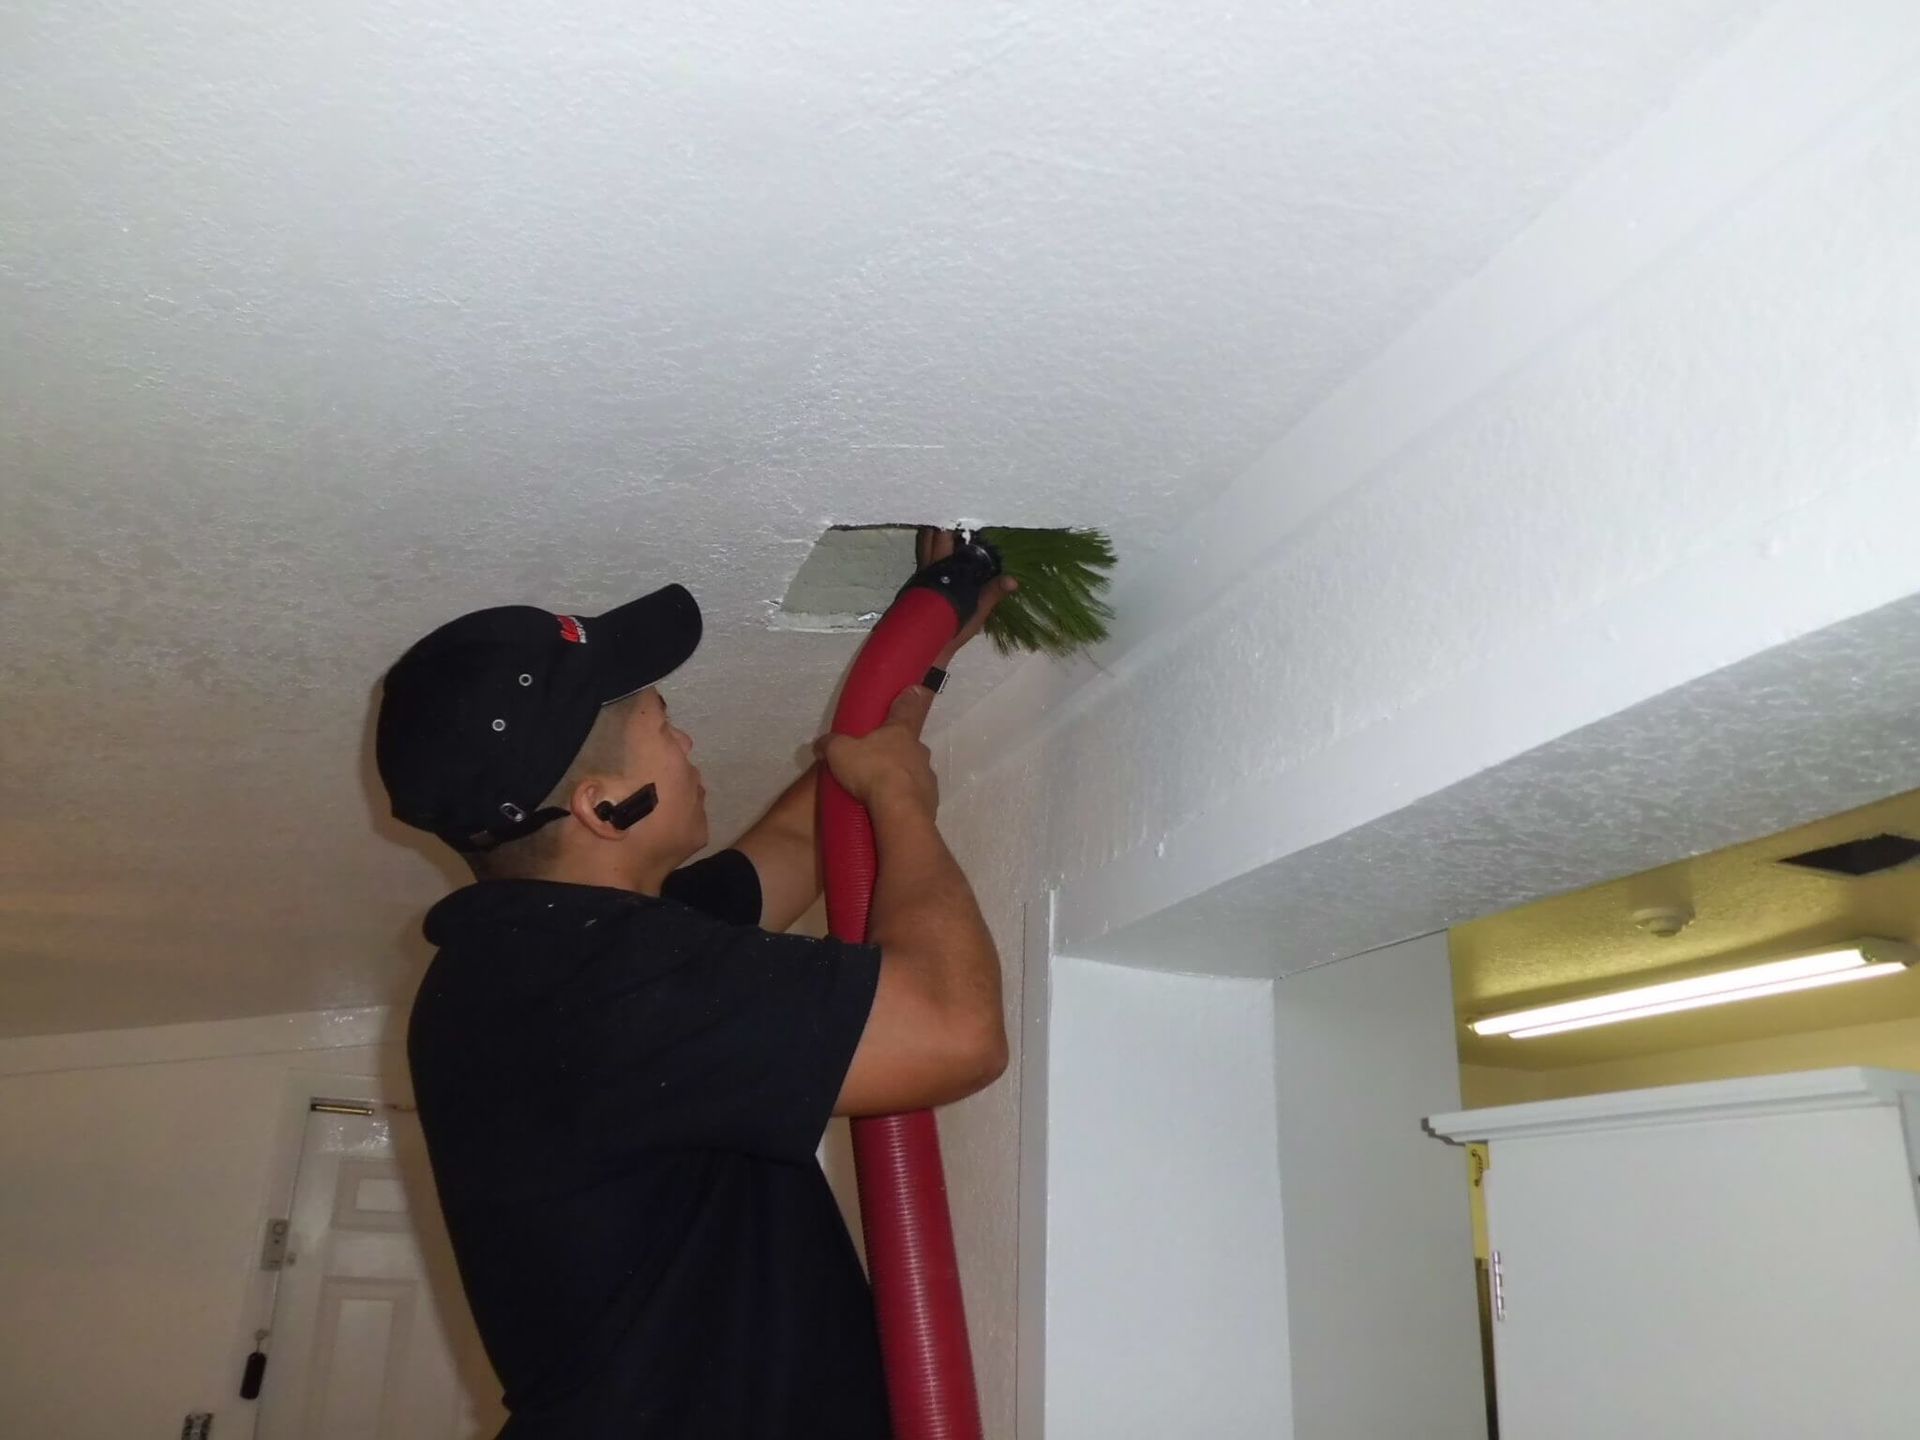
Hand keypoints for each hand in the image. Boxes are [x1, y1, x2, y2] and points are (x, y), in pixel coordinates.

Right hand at [814, 686, 939, 813]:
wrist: (899, 811)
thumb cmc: (872, 771)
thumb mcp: (839, 753)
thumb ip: (830, 744)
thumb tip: (822, 744)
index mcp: (901, 731)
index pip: (909, 706)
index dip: (911, 696)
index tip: (917, 689)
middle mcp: (919, 750)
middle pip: (910, 744)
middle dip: (896, 749)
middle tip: (877, 760)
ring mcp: (927, 776)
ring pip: (914, 771)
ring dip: (901, 776)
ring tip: (880, 791)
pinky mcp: (930, 801)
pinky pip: (915, 795)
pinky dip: (904, 798)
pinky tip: (889, 808)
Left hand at [916, 527, 1017, 668]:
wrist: (931, 645)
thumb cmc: (954, 626)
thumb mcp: (978, 610)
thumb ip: (993, 592)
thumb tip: (1013, 580)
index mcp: (942, 569)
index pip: (943, 538)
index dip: (950, 523)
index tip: (961, 512)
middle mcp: (928, 566)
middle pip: (929, 536)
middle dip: (940, 523)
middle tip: (955, 513)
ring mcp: (922, 573)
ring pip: (924, 545)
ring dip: (934, 534)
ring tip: (949, 525)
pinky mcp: (920, 581)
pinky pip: (924, 556)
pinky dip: (932, 546)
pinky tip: (944, 546)